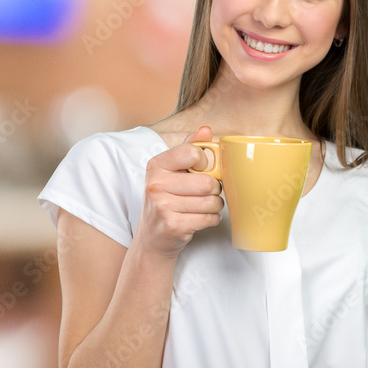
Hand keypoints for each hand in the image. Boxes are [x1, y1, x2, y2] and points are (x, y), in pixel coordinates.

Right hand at [135, 126, 224, 256]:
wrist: (153, 237)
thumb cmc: (166, 200)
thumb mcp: (171, 171)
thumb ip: (189, 148)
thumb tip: (206, 130)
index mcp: (156, 165)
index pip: (194, 153)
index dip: (205, 163)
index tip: (200, 170)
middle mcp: (156, 184)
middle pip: (208, 182)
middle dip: (214, 189)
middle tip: (205, 193)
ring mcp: (163, 206)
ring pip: (212, 201)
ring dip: (214, 206)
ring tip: (203, 206)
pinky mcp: (174, 225)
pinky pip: (210, 218)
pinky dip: (212, 219)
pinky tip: (200, 218)